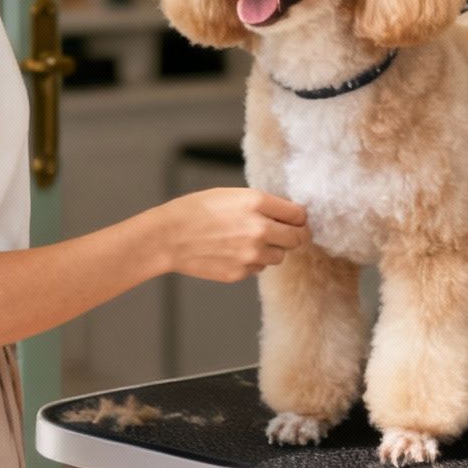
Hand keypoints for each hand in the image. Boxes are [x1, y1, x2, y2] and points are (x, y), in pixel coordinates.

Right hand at [155, 188, 309, 282]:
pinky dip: (253, 262)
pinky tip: (234, 251)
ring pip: (280, 256)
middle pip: (297, 238)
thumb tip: (284, 214)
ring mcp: (251, 255)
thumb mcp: (230, 195)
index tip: (295, 219)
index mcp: (257, 203)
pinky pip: (259, 268)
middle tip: (286, 233)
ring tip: (251, 241)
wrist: (168, 237)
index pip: (299, 214)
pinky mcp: (241, 273)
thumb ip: (260, 204)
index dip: (299, 217)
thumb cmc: (194, 211)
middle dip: (294, 235)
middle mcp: (260, 229)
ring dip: (272, 249)